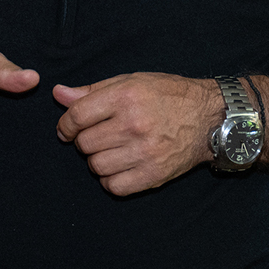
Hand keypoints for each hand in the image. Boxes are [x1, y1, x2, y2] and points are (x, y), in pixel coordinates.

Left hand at [52, 73, 222, 195]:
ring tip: (111, 150)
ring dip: (97, 160)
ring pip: (96, 166)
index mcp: (126, 97)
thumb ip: (92, 91)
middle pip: (84, 143)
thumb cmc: (168, 96)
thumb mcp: (131, 82)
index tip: (67, 129)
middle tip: (98, 136)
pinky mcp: (154, 174)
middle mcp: (134, 124)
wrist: (210, 117)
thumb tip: (58, 94)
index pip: (77, 116)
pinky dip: (111, 180)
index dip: (65, 125)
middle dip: (84, 141)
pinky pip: (114, 186)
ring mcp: (145, 152)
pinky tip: (120, 167)